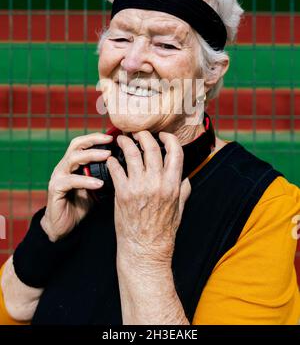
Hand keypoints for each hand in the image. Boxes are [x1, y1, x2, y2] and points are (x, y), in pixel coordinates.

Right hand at [41, 132, 112, 241]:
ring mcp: (58, 176)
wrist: (62, 227)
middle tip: (111, 142)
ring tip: (107, 157)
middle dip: (94, 141)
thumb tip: (124, 167)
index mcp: (73, 164)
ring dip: (91, 156)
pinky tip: (99, 183)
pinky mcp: (55, 189)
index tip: (113, 136)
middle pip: (76, 145)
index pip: (83, 143)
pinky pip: (71, 180)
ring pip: (73, 159)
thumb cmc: (79, 205)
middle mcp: (64, 166)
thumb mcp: (95, 187)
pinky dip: (86, 181)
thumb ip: (104, 176)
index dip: (96, 137)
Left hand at [106, 131, 190, 265]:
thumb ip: (183, 190)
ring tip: (121, 140)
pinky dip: (112, 161)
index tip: (162, 135)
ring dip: (126, 143)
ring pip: (132, 154)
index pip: (175, 152)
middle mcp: (157, 183)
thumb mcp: (180, 209)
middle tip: (138, 133)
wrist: (145, 250)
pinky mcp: (122, 193)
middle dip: (144, 135)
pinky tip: (111, 159)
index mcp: (173, 185)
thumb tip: (185, 176)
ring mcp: (139, 187)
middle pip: (151, 147)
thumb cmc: (163, 231)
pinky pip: (116, 169)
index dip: (169, 138)